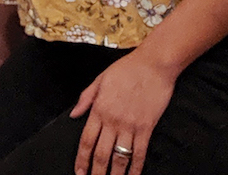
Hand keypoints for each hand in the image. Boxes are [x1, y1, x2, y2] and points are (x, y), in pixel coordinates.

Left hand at [70, 50, 176, 174]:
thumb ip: (86, 98)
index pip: (86, 140)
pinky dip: (136, 167)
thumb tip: (74, 115)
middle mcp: (113, 120)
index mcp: (99, 109)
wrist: (153, 64)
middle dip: (96, 172)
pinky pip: (140, 152)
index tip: (79, 172)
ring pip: (120, 157)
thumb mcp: (100, 79)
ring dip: (115, 174)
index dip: (82, 159)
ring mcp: (130, 125)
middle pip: (101, 153)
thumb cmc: (126, 69)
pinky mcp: (147, 127)